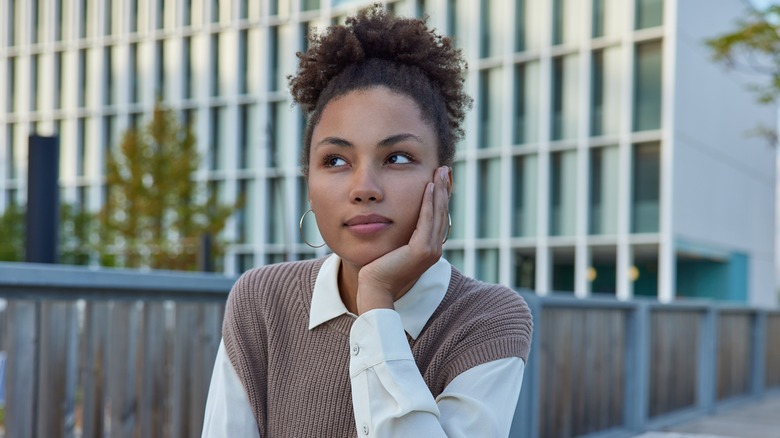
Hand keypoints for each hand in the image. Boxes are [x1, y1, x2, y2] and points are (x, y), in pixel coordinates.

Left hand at [355, 166, 451, 313]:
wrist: (374, 288)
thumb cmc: (378, 268)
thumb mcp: (393, 246)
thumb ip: (400, 234)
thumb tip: (396, 218)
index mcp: (429, 247)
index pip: (437, 216)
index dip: (440, 196)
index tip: (439, 178)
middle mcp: (434, 248)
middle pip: (442, 212)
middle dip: (444, 189)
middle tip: (444, 169)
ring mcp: (431, 250)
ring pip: (438, 214)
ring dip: (440, 191)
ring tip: (439, 172)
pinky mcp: (422, 250)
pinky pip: (427, 220)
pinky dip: (429, 202)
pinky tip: (429, 187)